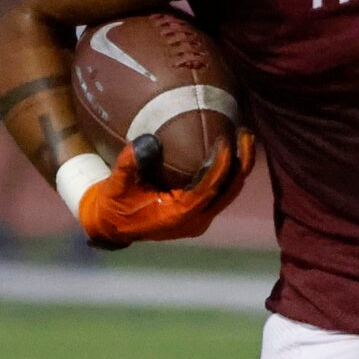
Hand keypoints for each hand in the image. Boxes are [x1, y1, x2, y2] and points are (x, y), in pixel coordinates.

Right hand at [73, 132, 253, 248]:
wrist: (112, 226)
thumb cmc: (114, 205)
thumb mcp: (115, 185)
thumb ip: (129, 164)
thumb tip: (148, 140)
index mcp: (178, 216)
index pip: (209, 190)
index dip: (221, 166)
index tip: (226, 140)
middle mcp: (196, 220)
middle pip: (229, 190)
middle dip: (242, 162)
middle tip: (246, 132)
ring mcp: (201, 217)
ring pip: (230, 191)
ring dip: (240, 165)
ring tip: (245, 135)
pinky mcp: (201, 211)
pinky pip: (222, 191)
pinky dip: (229, 171)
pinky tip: (232, 148)